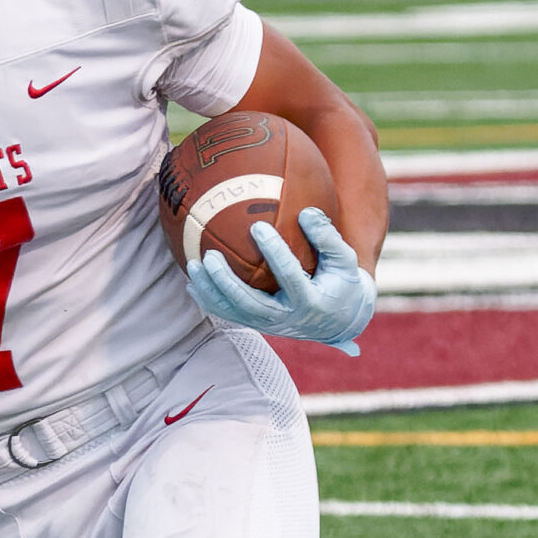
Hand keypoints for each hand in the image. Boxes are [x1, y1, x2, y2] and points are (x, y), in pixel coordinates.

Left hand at [187, 207, 377, 354]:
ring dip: (211, 291)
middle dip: (227, 282)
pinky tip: (192, 282)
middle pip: (251, 304)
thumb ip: (328, 237)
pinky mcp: (260, 326)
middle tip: (210, 256)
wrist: (340, 320)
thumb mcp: (344, 260)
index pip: (289, 276)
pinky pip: (230, 315)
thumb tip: (306, 212)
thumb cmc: (341, 281)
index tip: (257, 226)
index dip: (274, 252)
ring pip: (235, 312)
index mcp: (310, 301)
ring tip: (193, 265)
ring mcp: (271, 325)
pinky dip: (210, 301)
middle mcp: (287, 318)